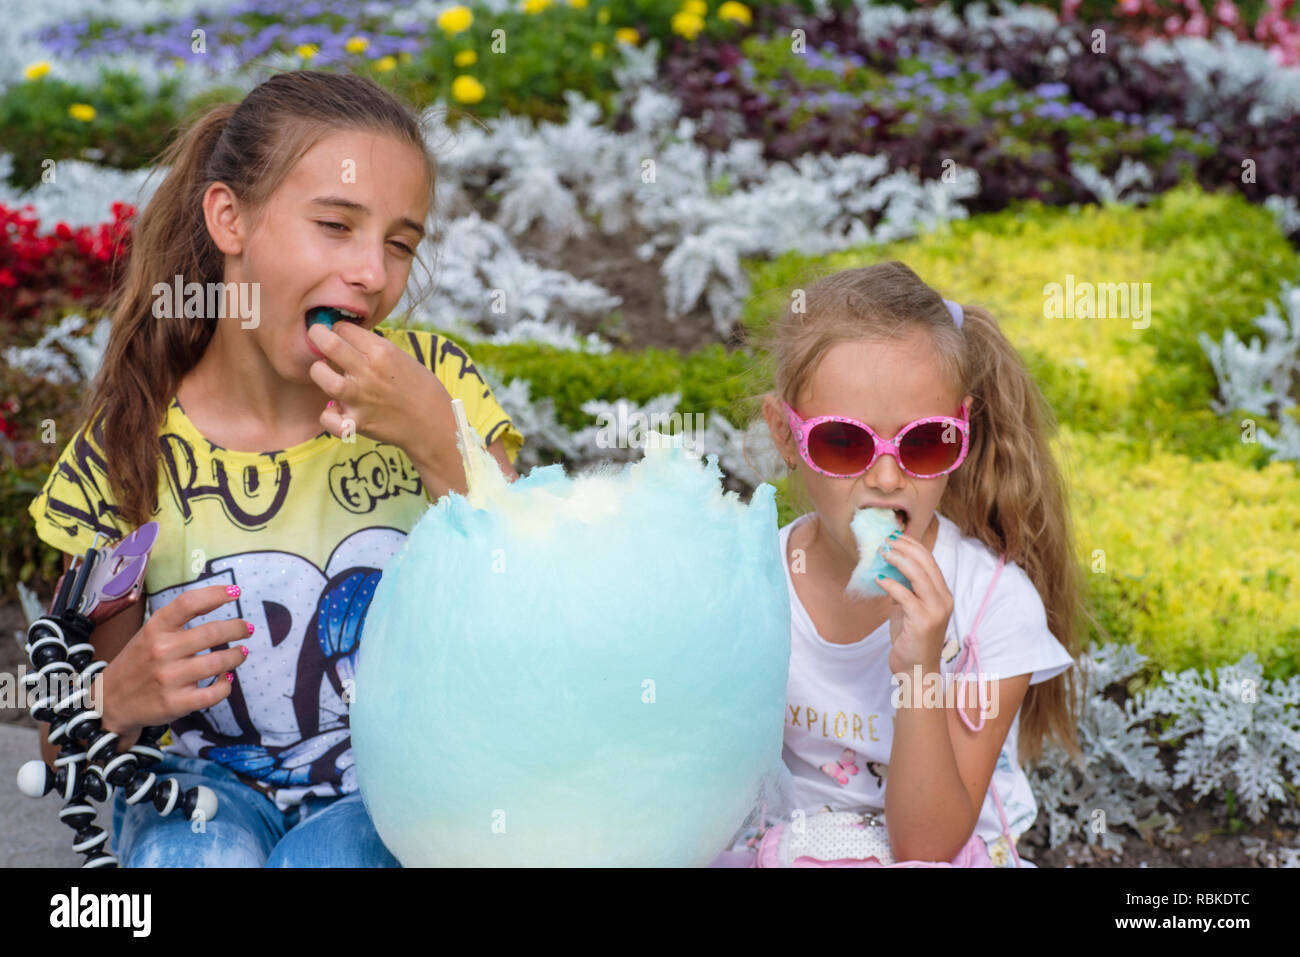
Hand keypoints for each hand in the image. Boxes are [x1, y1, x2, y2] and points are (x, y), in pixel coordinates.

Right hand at [98, 585, 250, 734]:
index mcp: (155, 628)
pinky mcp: (175, 703)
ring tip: (240, 653)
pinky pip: (214, 693)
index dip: (215, 594)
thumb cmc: (138, 662)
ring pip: (218, 663)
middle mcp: (161, 650)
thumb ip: (178, 619)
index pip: (188, 603)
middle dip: (237, 628)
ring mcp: (169, 678)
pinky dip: (226, 685)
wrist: (108, 702)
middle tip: (246, 629)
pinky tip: (226, 679)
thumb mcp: (149, 633)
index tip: (235, 591)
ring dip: (237, 656)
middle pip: (212, 632)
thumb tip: (216, 599)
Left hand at [307, 321, 454, 455]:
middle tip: (317, 340)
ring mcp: (362, 398)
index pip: (344, 328)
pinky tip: (334, 411)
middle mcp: (370, 372)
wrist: (434, 423)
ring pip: (323, 377)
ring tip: (323, 373)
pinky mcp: (358, 423)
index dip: (337, 329)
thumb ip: (373, 347)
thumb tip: (347, 337)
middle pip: (329, 343)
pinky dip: (328, 416)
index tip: (337, 335)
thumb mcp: (401, 357)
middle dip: (317, 336)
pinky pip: (330, 420)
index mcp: (382, 351)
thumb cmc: (419, 388)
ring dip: (318, 371)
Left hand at [874, 534, 953, 675]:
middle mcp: (943, 600)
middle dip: (905, 548)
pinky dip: (890, 584)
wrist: (915, 670)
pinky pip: (905, 596)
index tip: (895, 537)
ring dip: (898, 560)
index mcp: (942, 594)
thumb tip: (887, 567)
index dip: (913, 546)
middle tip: (885, 542)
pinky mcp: (923, 621)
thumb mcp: (907, 608)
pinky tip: (878, 579)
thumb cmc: (910, 639)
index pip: (930, 561)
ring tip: (881, 553)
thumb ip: (903, 589)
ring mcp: (935, 610)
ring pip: (919, 575)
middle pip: (926, 563)